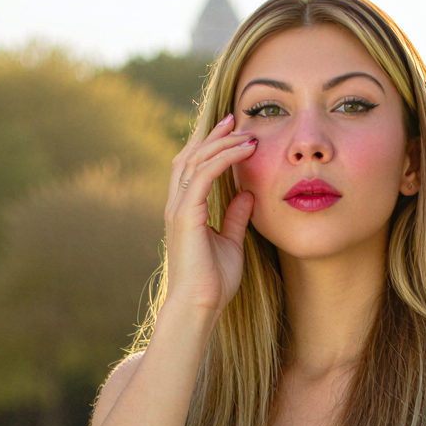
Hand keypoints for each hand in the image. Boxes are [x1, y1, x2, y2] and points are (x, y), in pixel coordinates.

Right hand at [161, 113, 258, 318]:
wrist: (200, 306)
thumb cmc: (213, 283)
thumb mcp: (231, 243)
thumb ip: (235, 217)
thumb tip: (247, 194)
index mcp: (185, 210)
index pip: (194, 167)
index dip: (210, 145)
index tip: (233, 130)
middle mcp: (177, 205)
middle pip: (190, 156)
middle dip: (212, 135)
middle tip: (236, 119)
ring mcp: (178, 209)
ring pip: (195, 161)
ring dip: (221, 143)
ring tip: (246, 132)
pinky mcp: (185, 216)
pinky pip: (204, 176)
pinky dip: (223, 159)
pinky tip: (244, 151)